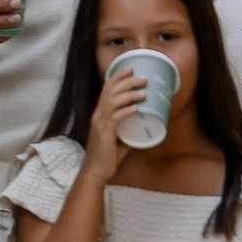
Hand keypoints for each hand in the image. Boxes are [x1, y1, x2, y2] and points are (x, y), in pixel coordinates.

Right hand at [85, 55, 147, 174]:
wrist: (95, 172)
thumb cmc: (107, 156)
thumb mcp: (119, 138)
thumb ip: (129, 130)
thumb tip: (146, 125)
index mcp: (100, 114)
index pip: (106, 89)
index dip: (117, 77)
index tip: (130, 68)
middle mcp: (98, 116)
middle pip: (110, 91)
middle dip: (126, 82)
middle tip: (142, 78)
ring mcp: (100, 124)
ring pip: (113, 102)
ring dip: (129, 95)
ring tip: (143, 92)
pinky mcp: (104, 135)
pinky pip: (115, 119)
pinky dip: (126, 111)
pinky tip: (136, 108)